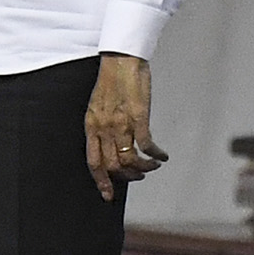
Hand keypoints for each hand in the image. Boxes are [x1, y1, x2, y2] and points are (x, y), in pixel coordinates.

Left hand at [85, 53, 163, 199]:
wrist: (121, 59)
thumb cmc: (111, 80)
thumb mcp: (98, 106)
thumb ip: (102, 126)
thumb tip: (110, 143)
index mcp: (91, 126)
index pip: (94, 162)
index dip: (101, 181)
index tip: (108, 195)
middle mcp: (104, 128)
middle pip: (113, 165)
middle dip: (128, 176)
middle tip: (139, 176)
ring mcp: (121, 124)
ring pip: (130, 159)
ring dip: (144, 168)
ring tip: (152, 166)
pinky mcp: (138, 117)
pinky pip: (146, 145)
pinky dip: (155, 154)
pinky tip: (162, 155)